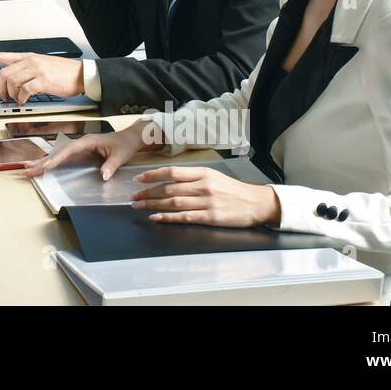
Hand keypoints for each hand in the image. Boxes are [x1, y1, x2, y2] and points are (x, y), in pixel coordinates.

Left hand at [0, 49, 83, 103]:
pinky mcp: (43, 81)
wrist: (81, 74)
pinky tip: (25, 100)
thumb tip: (14, 81)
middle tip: (4, 96)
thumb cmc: (63, 72)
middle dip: (1, 88)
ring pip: (12, 82)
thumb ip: (27, 69)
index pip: (4, 54)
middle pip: (4, 73)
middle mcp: (30, 61)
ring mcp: (36, 70)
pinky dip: (21, 98)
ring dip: (12, 95)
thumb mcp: (43, 64)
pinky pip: (24, 90)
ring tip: (18, 99)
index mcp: (29, 57)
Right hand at [21, 123, 150, 178]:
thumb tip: (102, 176)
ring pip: (58, 155)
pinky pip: (63, 158)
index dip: (56, 158)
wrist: (131, 138)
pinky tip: (44, 168)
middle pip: (58, 152)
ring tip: (29, 169)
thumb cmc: (125, 144)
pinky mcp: (81, 153)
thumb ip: (111, 166)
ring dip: (44, 162)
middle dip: (43, 161)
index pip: (68, 150)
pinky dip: (52, 163)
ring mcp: (79, 148)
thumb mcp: (120, 155)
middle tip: (27, 170)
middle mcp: (80, 143)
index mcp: (87, 141)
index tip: (45, 166)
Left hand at [130, 165, 280, 226]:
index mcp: (202, 173)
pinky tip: (156, 217)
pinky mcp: (210, 217)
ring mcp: (206, 202)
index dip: (152, 175)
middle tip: (133, 196)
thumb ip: (193, 177)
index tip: (138, 179)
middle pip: (168, 188)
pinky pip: (184, 217)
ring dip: (153, 204)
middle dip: (148, 192)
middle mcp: (202, 186)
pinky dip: (167, 217)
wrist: (257, 203)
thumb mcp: (214, 176)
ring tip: (139, 206)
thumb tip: (169, 178)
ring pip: (173, 202)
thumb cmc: (233, 190)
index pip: (171, 172)